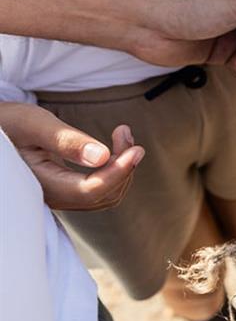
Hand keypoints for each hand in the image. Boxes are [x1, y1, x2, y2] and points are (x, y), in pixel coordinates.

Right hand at [0, 103, 143, 210]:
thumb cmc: (10, 124)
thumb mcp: (36, 125)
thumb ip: (67, 141)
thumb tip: (102, 156)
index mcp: (43, 185)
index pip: (91, 190)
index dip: (119, 172)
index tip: (137, 149)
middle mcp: (54, 197)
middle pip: (104, 194)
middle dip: (123, 165)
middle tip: (124, 132)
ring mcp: (61, 195)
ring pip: (106, 194)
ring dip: (122, 167)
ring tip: (122, 135)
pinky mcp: (67, 188)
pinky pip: (100, 187)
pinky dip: (115, 168)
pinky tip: (115, 146)